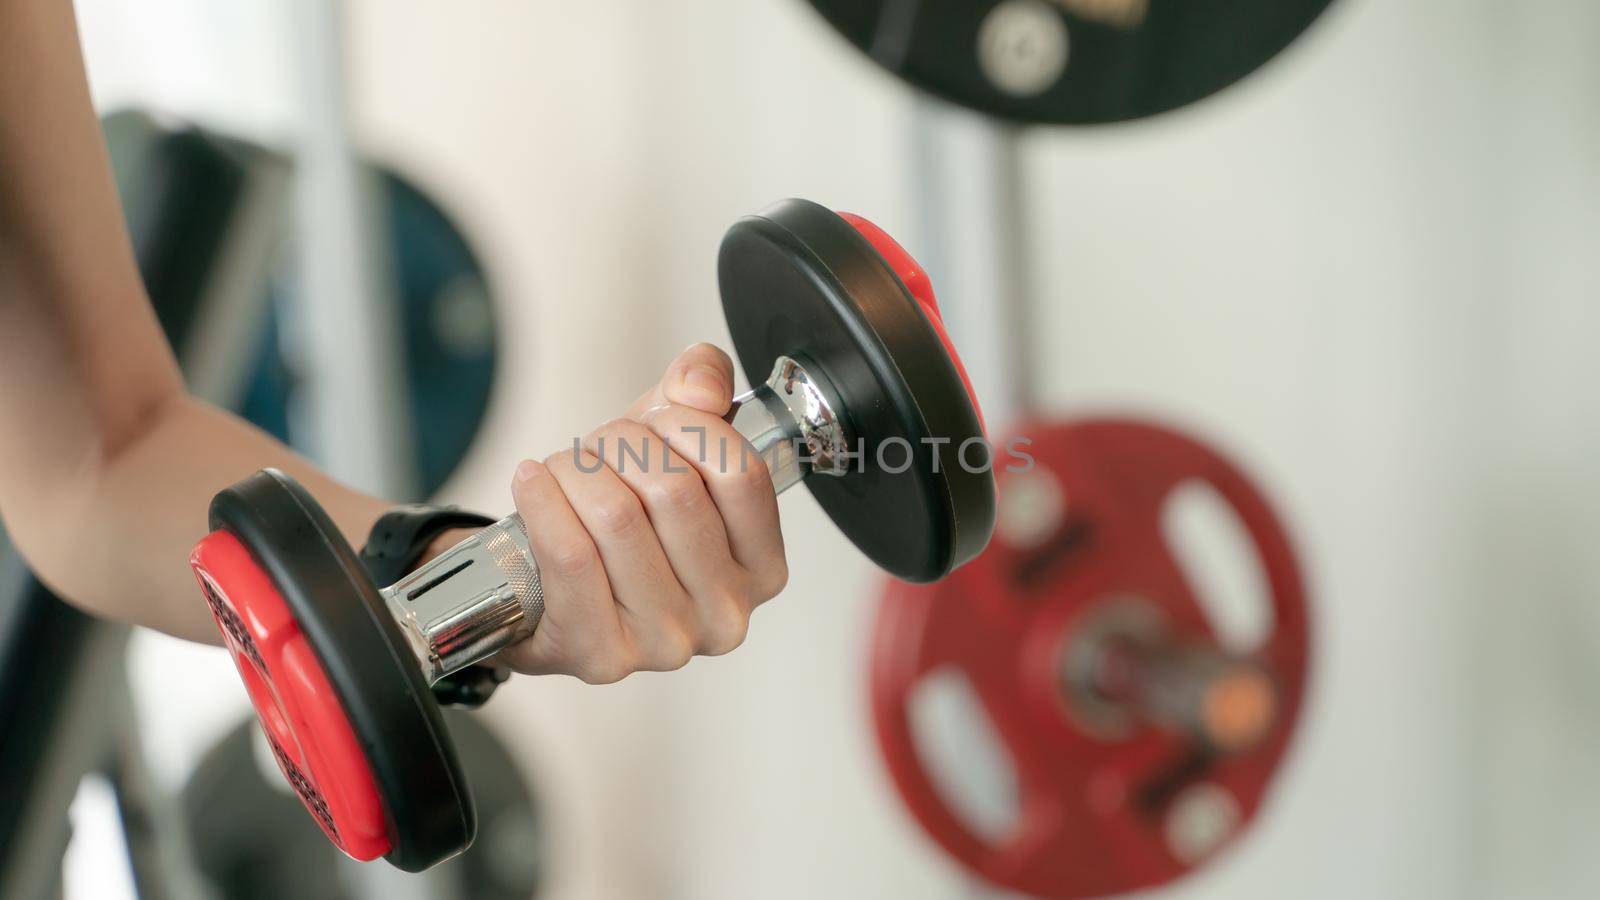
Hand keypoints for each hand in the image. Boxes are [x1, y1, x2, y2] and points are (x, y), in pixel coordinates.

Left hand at [497, 343, 787, 681]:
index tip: (655, 423)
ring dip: (576, 471)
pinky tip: (532, 484)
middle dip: (621, 444)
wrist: (549, 591)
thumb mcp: (670, 441)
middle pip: (674, 490)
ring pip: (617, 517)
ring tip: (563, 471)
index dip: (687, 426)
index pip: (741, 472)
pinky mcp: (603, 655)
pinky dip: (542, 502)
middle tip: (598, 447)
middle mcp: (726, 614)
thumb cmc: (623, 518)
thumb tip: (699, 383)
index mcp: (762, 566)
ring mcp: (668, 642)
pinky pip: (571, 556)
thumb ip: (700, 386)